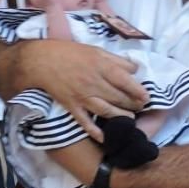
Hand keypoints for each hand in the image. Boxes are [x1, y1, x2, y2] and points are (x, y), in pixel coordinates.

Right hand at [22, 41, 147, 141]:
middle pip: (118, 97)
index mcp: (100, 66)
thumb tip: (134, 69)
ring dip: (120, 117)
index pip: (125, 81)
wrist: (41, 61)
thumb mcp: (95, 50)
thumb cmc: (69, 52)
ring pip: (106, 110)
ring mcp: (82, 96)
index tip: (147, 97)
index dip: (138, 90)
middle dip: (133, 104)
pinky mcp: (72, 106)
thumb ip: (115, 60)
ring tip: (130, 119)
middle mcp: (94, 82)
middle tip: (141, 108)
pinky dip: (95, 131)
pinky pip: (85, 121)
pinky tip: (104, 137)